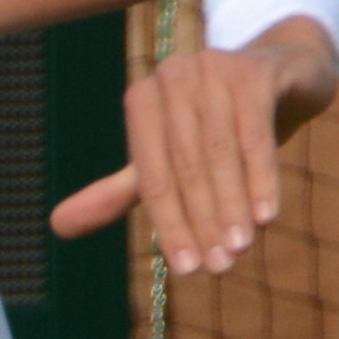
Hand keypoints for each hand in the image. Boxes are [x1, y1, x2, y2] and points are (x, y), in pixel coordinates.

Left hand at [51, 23, 338, 271]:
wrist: (281, 75)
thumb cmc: (217, 126)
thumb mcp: (167, 160)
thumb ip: (118, 192)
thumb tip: (56, 227)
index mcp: (142, 101)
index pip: (152, 178)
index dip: (170, 226)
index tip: (188, 270)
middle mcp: (171, 79)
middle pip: (184, 166)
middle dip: (202, 221)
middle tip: (220, 267)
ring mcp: (212, 68)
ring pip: (219, 152)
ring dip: (231, 205)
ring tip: (242, 248)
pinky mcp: (254, 71)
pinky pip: (255, 133)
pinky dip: (260, 177)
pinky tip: (266, 216)